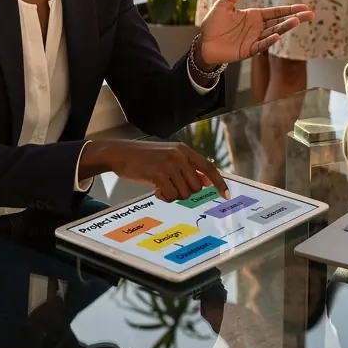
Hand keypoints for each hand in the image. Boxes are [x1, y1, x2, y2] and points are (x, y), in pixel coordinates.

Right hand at [82, 139, 229, 201]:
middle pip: (196, 186)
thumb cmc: (145, 158)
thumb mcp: (168, 157)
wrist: (121, 153)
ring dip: (173, 195)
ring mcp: (170, 165)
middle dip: (185, 192)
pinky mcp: (159, 174)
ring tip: (161, 186)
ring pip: (184, 193)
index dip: (219, 183)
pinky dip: (164, 197)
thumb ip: (187, 167)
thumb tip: (206, 182)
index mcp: (184, 150)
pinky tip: (155, 189)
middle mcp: (180, 156)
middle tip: (170, 187)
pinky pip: (170, 196)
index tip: (226, 195)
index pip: (209, 167)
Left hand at [198, 0, 313, 65]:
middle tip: (310, 15)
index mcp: (254, 16)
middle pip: (279, 22)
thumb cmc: (213, 23)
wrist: (204, 42)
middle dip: (294, 18)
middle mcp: (258, 27)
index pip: (276, 12)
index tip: (304, 7)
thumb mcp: (224, 5)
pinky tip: (277, 36)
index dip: (290, 9)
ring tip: (296, 22)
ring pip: (273, 32)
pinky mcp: (248, 50)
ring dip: (285, 28)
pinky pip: (261, 45)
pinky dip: (268, 41)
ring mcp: (254, 39)